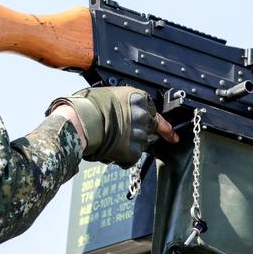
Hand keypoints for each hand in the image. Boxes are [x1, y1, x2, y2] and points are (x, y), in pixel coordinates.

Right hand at [48, 87, 178, 167]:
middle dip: (164, 132)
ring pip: (142, 143)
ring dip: (132, 145)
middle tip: (172, 138)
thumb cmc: (87, 106)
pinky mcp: (133, 151)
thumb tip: (120, 110)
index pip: (153, 109)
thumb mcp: (108, 95)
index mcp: (137, 98)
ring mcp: (139, 134)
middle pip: (154, 126)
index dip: (157, 117)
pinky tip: (110, 152)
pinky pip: (132, 157)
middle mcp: (143, 115)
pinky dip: (124, 158)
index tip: (168, 125)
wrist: (80, 122)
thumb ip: (122, 103)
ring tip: (112, 143)